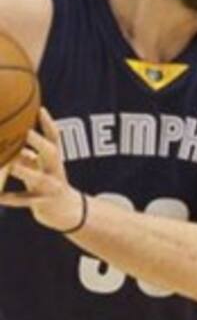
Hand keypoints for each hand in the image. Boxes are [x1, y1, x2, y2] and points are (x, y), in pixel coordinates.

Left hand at [0, 108, 82, 231]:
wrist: (66, 210)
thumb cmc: (47, 182)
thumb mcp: (40, 166)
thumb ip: (24, 152)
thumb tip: (7, 137)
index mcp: (54, 159)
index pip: (55, 137)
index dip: (48, 123)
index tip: (40, 109)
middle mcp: (55, 170)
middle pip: (51, 152)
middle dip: (39, 142)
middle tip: (26, 131)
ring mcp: (50, 186)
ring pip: (37, 177)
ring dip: (23, 171)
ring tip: (10, 165)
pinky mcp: (43, 202)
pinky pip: (26, 200)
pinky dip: (11, 198)